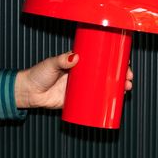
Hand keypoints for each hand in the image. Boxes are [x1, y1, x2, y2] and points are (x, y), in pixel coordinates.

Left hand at [15, 52, 132, 108]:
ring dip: (116, 87)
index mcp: (79, 62)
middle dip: (119, 75)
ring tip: (125, 88)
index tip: (123, 61)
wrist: (29, 91)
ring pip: (103, 86)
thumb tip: (74, 57)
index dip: (113, 60)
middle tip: (128, 78)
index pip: (100, 59)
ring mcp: (82, 86)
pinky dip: (104, 100)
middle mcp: (83, 74)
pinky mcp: (78, 99)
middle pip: (105, 73)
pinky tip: (113, 100)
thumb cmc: (39, 74)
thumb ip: (62, 59)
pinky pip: (94, 100)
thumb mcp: (51, 63)